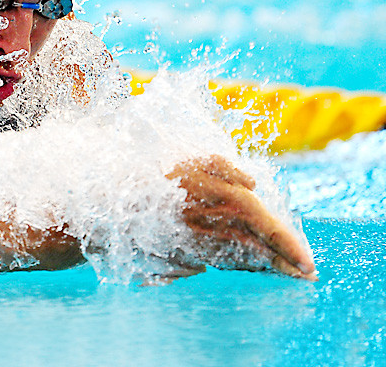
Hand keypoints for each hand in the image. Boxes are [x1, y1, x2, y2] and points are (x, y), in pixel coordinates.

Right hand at [166, 155, 316, 279]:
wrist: (128, 208)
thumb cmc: (165, 181)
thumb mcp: (199, 162)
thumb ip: (229, 169)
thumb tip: (253, 184)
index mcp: (233, 203)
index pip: (272, 229)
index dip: (292, 248)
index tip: (309, 265)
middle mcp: (224, 229)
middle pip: (262, 252)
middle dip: (282, 264)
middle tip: (302, 275)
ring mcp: (209, 247)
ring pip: (244, 261)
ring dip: (262, 266)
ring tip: (278, 268)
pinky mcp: (194, 257)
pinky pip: (223, 262)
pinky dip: (238, 263)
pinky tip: (244, 263)